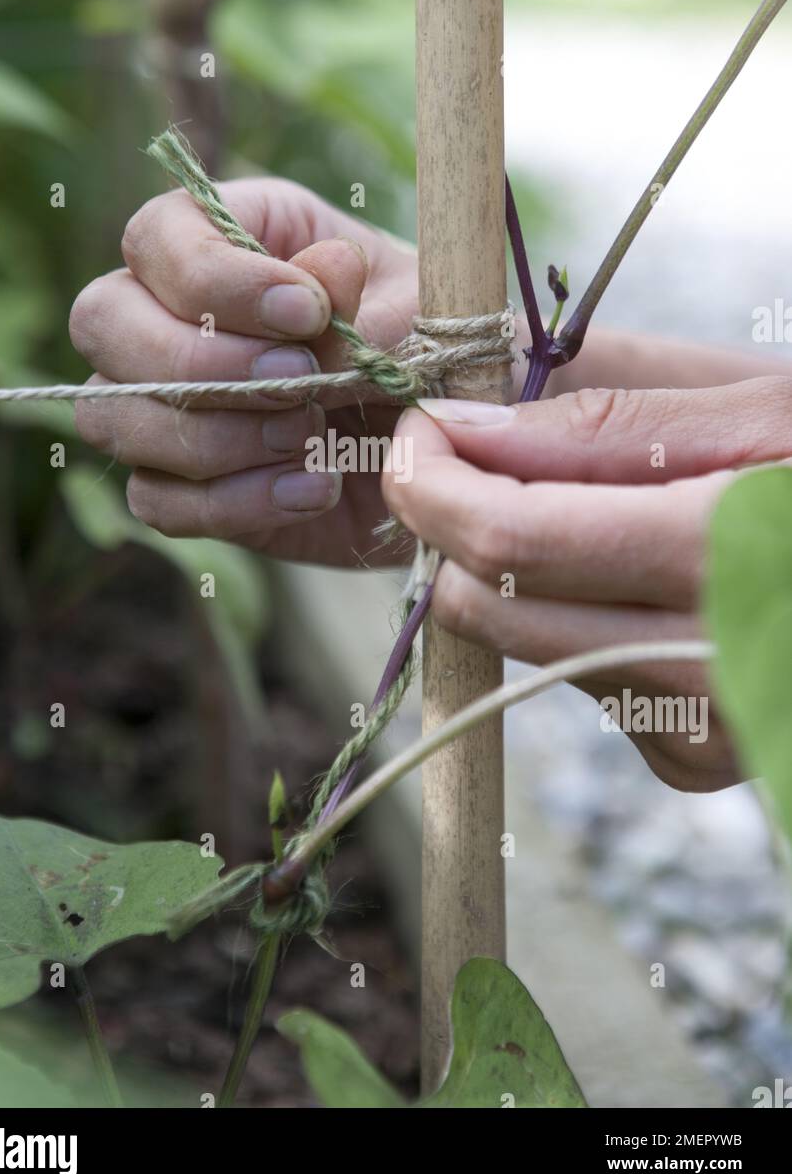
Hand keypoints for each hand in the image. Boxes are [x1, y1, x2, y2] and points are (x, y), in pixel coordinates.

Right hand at [69, 178, 416, 566]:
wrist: (450, 455)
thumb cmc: (429, 351)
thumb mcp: (419, 313)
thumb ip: (366, 300)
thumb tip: (321, 274)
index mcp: (232, 235)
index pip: (158, 236)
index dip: (214, 278)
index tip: (306, 313)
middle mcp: (173, 312)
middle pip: (102, 320)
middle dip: (198, 361)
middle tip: (299, 385)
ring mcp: (163, 403)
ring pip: (112, 414)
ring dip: (215, 438)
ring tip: (314, 439)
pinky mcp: (180, 484)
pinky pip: (154, 500)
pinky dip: (232, 503)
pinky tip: (311, 488)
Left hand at [382, 377, 791, 790]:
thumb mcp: (767, 411)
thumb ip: (610, 426)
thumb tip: (464, 429)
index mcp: (731, 556)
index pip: (511, 541)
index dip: (432, 481)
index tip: (417, 432)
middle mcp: (714, 668)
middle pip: (493, 606)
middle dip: (452, 528)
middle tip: (465, 458)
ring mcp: (707, 732)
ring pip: (523, 645)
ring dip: (514, 573)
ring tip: (578, 508)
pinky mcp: (699, 763)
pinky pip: (578, 683)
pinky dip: (574, 622)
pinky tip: (640, 581)